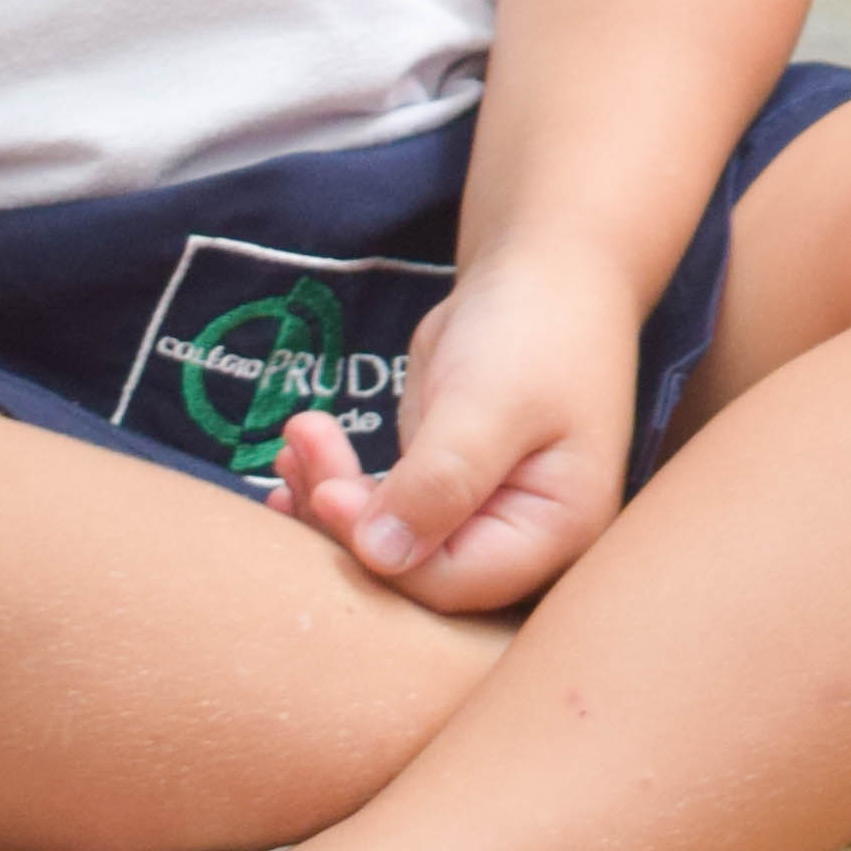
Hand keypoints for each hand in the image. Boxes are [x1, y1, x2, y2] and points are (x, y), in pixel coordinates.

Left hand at [266, 243, 646, 615]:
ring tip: (295, 444)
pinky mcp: (445, 489)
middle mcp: (522, 538)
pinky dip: (340, 486)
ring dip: (330, 500)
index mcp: (555, 530)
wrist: (543, 271)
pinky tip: (304, 453)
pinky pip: (385, 509)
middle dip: (344, 521)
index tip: (326, 487)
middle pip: (413, 570)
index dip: (379, 547)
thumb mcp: (490, 400)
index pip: (451, 579)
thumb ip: (440, 480)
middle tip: (299, 457)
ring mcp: (482, 514)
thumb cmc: (533, 330)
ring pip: (389, 543)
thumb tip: (379, 554)